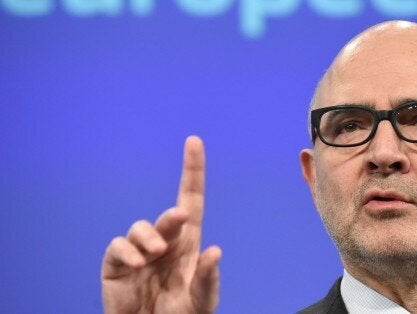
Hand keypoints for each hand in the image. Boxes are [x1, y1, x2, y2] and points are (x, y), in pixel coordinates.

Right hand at [101, 136, 220, 313]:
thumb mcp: (201, 300)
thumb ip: (207, 278)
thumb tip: (215, 251)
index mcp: (188, 243)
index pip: (191, 200)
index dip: (193, 171)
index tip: (194, 141)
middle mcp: (165, 242)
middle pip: (169, 217)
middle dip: (172, 216)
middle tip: (179, 219)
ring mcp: (140, 252)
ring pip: (140, 227)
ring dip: (149, 236)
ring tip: (155, 256)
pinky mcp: (117, 265)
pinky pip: (118, 247)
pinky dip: (127, 251)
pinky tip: (138, 263)